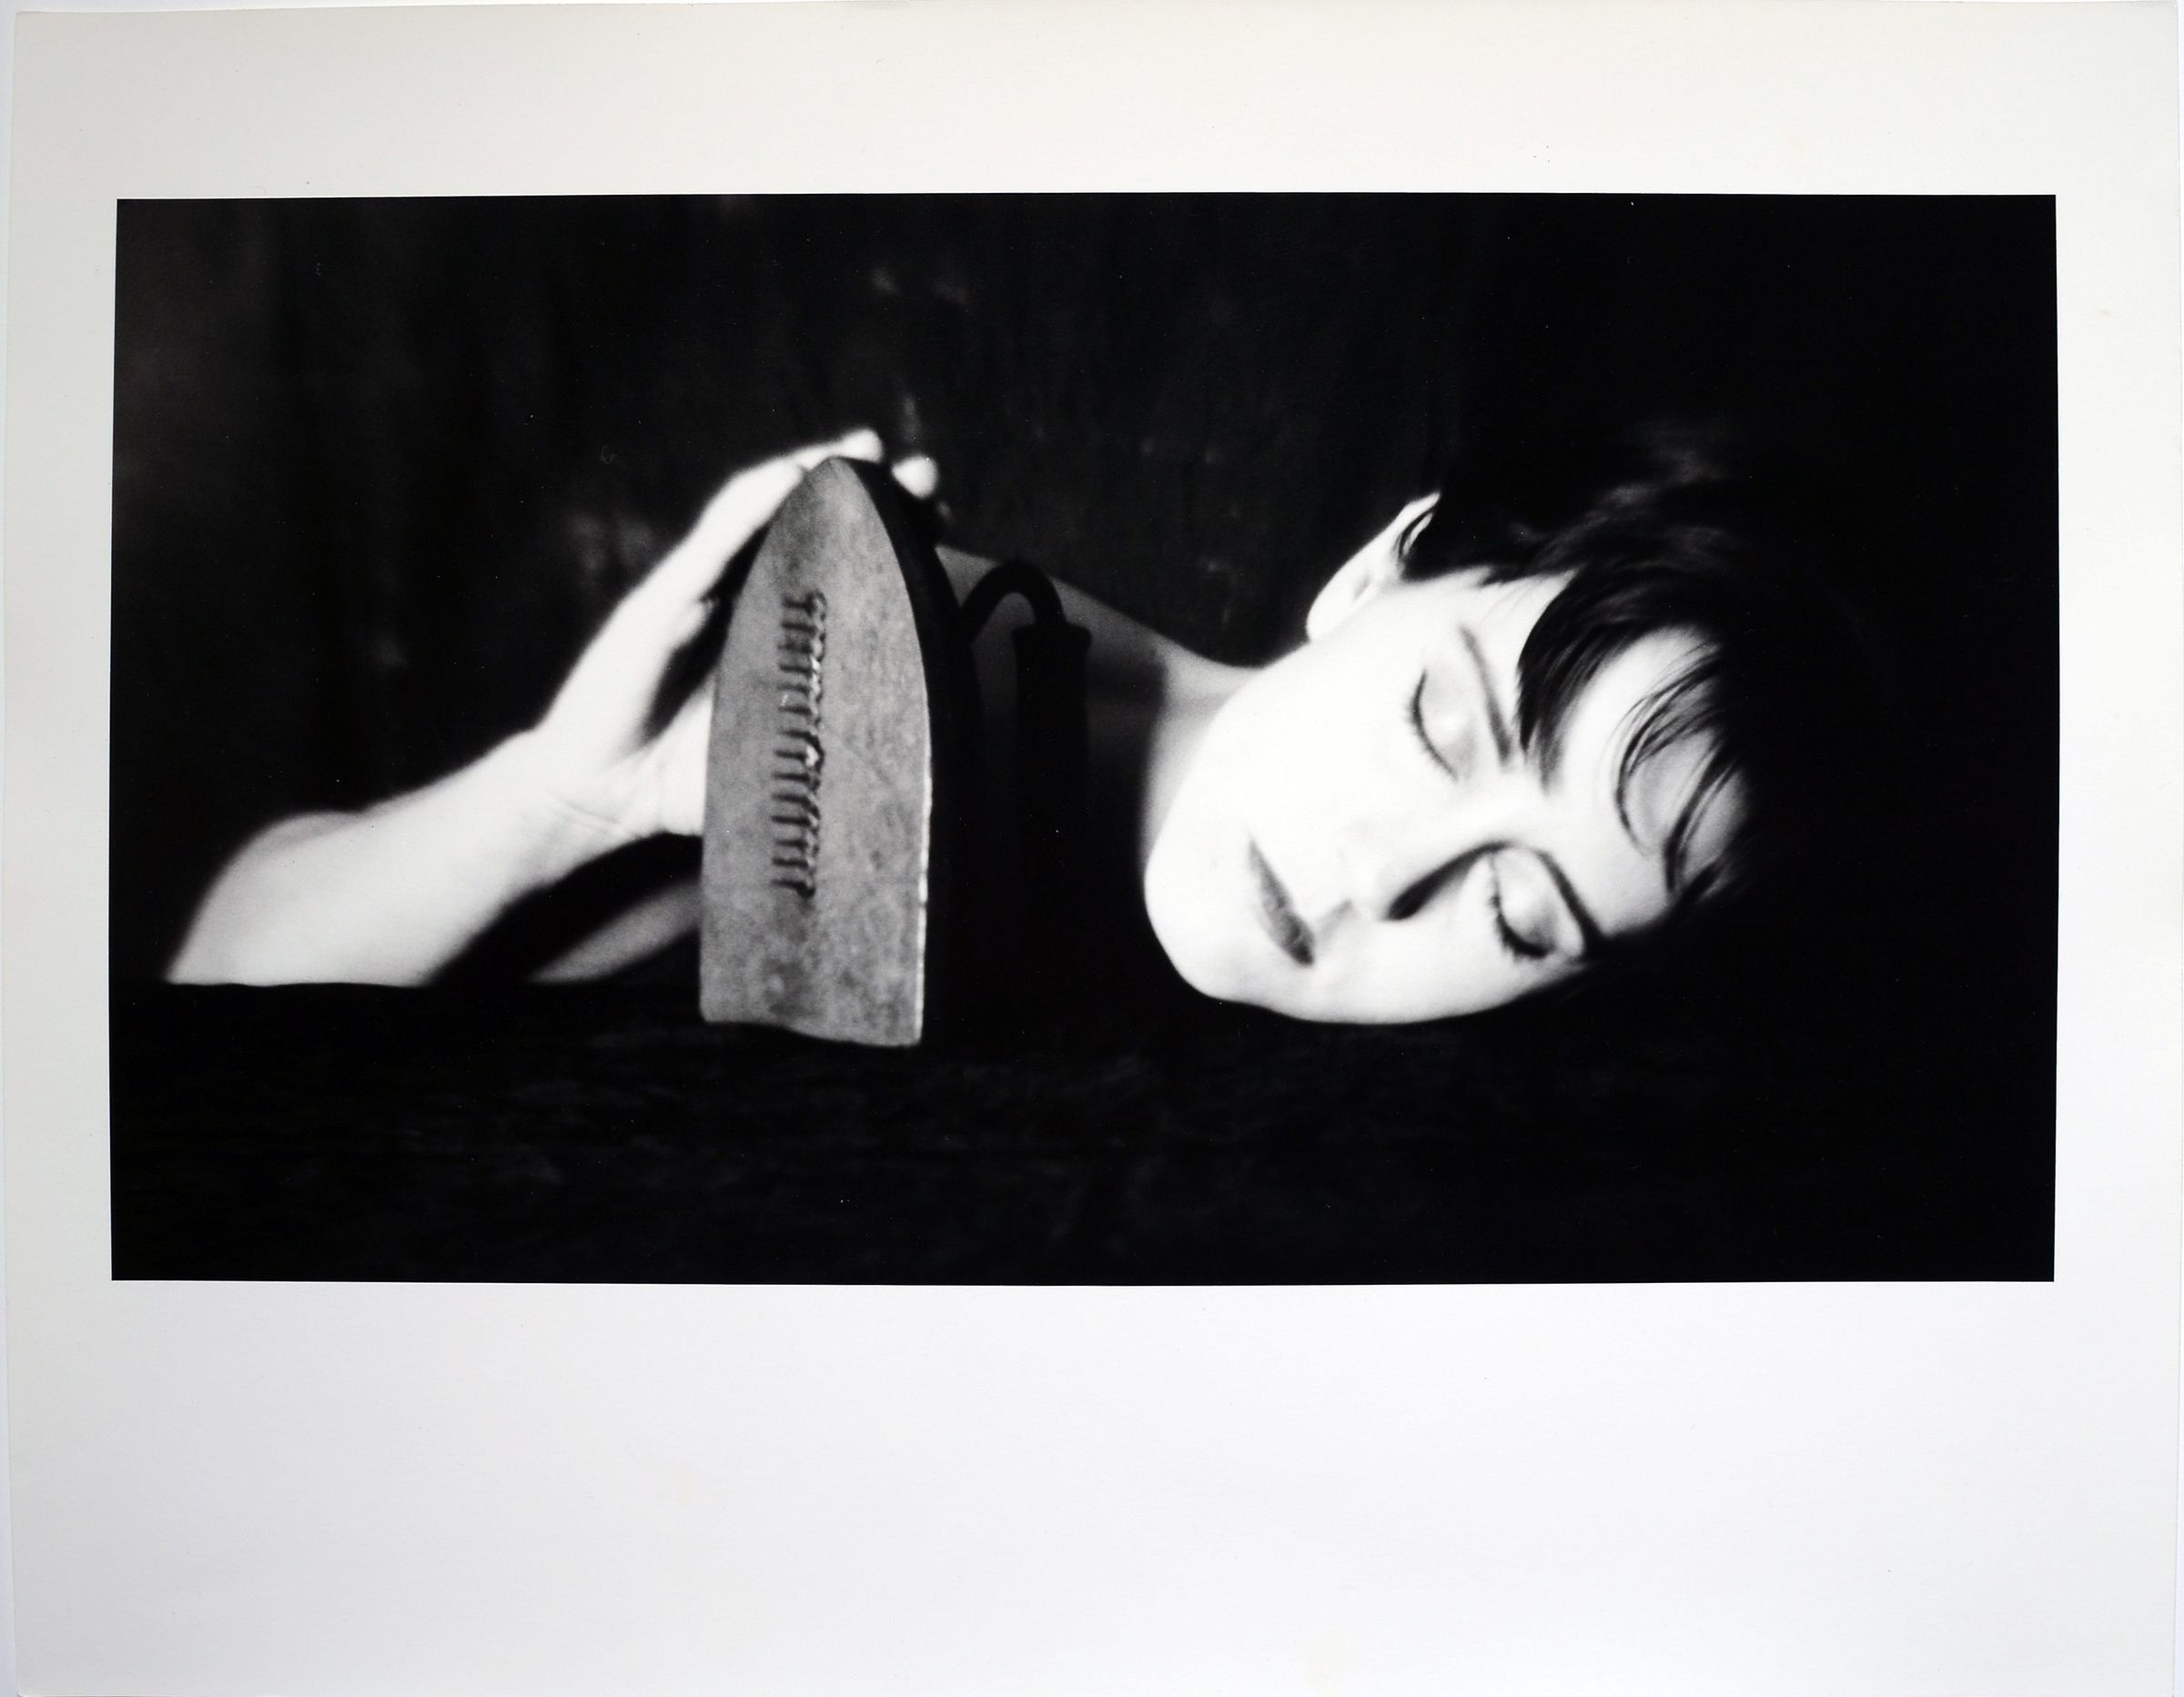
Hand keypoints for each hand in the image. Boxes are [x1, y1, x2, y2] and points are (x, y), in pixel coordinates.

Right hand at [522, 428, 939, 853]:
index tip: (945, 515)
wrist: (598, 799)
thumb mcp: (779, 763)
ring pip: (762, 515)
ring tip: (864, 449)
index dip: (894, 539)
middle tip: (926, 473)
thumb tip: (915, 762)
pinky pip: (710, 545)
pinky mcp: (659, 602)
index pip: (843, 568)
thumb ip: (829, 751)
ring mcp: (699, 594)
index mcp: (775, 631)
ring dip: (812, 474)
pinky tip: (786, 476)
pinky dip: (748, 505)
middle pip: (811, 528)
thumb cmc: (685, 784)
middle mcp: (740, 600)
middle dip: (870, 493)